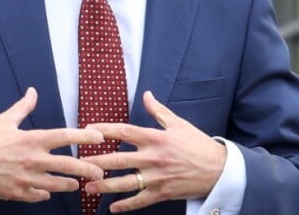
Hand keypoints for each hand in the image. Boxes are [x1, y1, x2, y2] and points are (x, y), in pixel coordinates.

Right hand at [0, 87, 104, 201]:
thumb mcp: (5, 119)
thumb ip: (23, 106)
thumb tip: (33, 91)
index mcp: (32, 139)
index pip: (65, 136)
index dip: (84, 137)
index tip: (99, 137)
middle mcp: (33, 160)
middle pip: (68, 165)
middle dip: (87, 169)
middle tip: (100, 172)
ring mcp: (26, 179)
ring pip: (57, 184)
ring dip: (70, 184)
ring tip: (78, 183)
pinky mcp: (18, 194)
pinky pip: (39, 196)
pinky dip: (47, 193)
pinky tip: (51, 190)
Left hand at [82, 91, 226, 212]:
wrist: (218, 169)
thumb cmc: (197, 144)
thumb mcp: (178, 123)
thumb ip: (158, 111)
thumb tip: (146, 94)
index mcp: (155, 138)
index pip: (125, 132)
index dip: (105, 131)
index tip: (89, 131)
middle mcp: (153, 157)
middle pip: (119, 159)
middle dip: (98, 161)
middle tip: (80, 163)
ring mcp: (157, 177)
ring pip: (126, 183)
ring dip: (106, 185)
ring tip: (89, 187)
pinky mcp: (162, 193)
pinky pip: (140, 200)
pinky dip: (126, 205)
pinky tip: (112, 208)